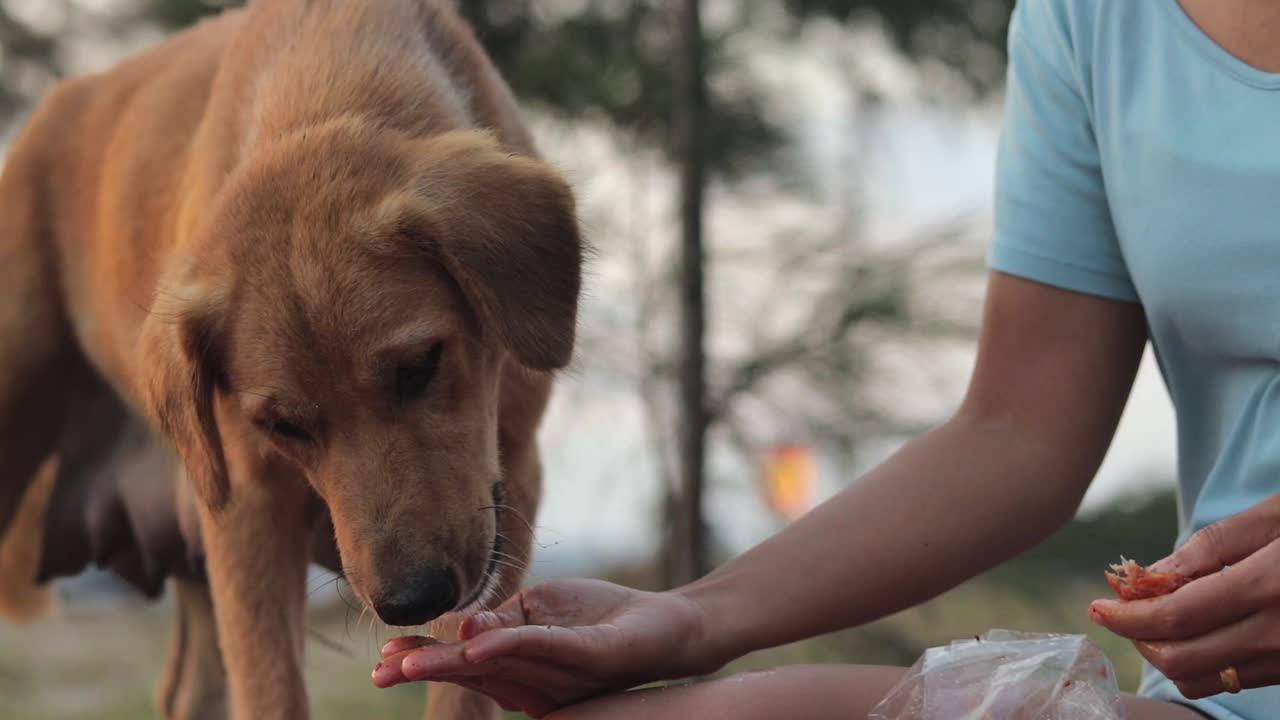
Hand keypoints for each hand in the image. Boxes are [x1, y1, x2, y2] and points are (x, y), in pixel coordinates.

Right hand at [371, 578, 719, 717]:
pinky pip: (541, 650)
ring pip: (495, 667)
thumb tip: (462, 629)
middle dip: (423, 671)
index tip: (383, 659)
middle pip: (469, 673)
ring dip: (449, 665)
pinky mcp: (586, 659)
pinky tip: (473, 648)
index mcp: (517, 663)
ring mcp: (557, 673)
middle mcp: (531, 679)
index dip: (423, 660)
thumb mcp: (542, 609)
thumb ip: (504, 621)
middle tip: (380, 673)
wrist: (664, 626)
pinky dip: (505, 647)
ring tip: (407, 663)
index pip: (462, 661)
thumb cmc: (600, 618)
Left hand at [1089, 494, 1279, 698]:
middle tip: (1118, 613)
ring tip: (1153, 621)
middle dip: (1138, 638)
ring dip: (1167, 654)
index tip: (1097, 605)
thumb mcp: (1277, 515)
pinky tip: (1197, 632)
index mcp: (1271, 585)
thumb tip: (1154, 573)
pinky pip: (1238, 681)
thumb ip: (1213, 545)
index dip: (1126, 616)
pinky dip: (1203, 663)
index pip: (1176, 617)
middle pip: (1183, 659)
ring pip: (1206, 680)